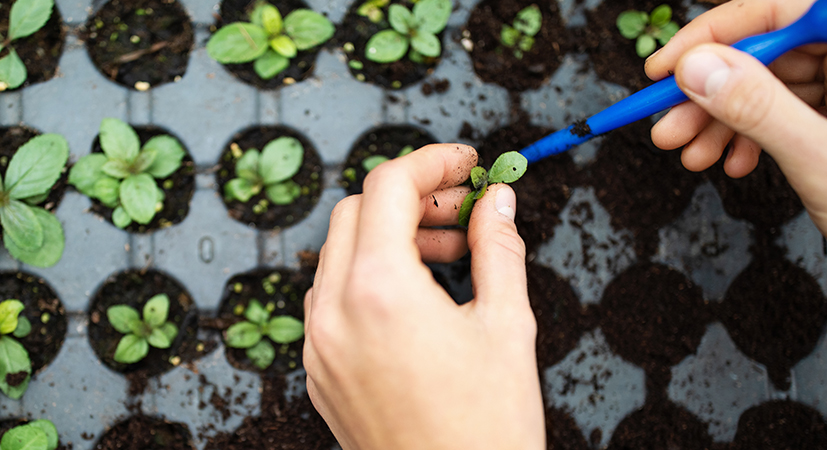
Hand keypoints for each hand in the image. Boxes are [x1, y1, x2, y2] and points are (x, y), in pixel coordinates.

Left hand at [303, 144, 543, 449]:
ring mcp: (319, 345)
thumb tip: (498, 200)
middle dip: (409, 198)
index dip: (431, 162)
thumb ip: (499, 248)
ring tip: (450, 254)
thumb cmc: (488, 429)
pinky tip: (417, 297)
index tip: (467, 164)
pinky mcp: (320, 373)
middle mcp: (334, 313)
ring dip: (388, 237)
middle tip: (463, 209)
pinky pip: (331, 300)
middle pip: (355, 212)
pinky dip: (368, 278)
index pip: (387, 187)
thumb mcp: (507, 326)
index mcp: (379, 291)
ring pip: (338, 255)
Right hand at [645, 0, 826, 274]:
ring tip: (693, 154)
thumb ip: (757, 108)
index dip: (715, 36)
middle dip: (712, 93)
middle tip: (668, 126)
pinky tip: (733, 160)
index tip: (666, 68)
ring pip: (772, 84)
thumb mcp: (823, 161)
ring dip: (724, 120)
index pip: (782, 11)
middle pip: (770, 52)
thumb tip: (696, 68)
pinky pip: (789, 109)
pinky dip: (753, 135)